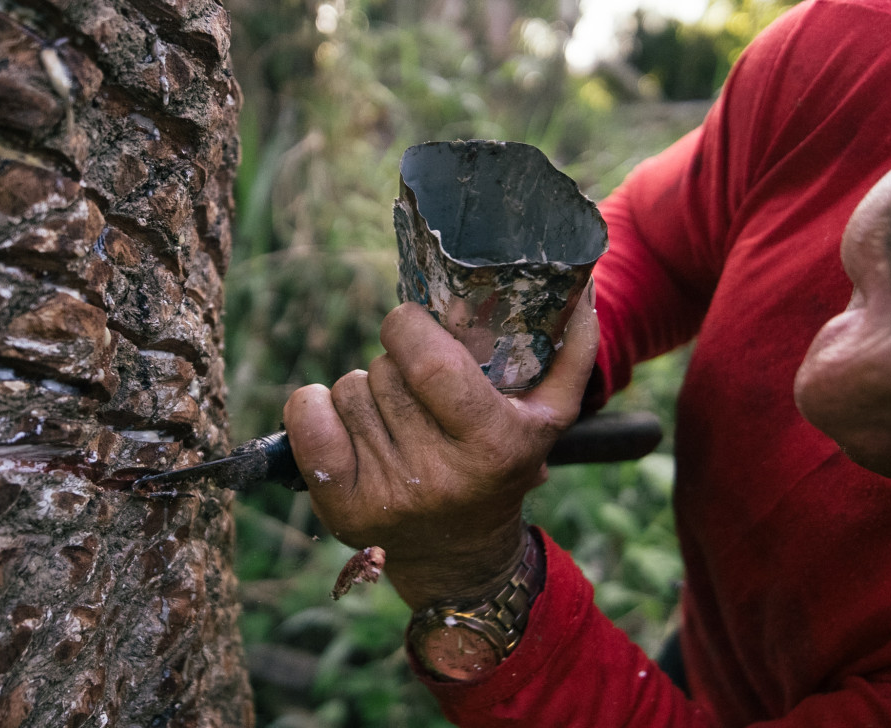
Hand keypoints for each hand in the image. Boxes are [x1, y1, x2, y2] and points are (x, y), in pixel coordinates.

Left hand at [282, 294, 597, 609]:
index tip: (413, 325)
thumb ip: (573, 353)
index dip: (409, 326)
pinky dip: (312, 407)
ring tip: (392, 420)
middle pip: (384, 371)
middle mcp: (439, 476)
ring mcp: (387, 497)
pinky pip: (306, 420)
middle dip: (393, 364)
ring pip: (347, 390)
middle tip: (415, 393)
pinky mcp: (343, 511)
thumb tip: (584, 290)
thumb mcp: (547, 417)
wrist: (460, 556)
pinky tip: (341, 423)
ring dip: (363, 392)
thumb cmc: (501, 463)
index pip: (429, 360)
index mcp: (494, 443)